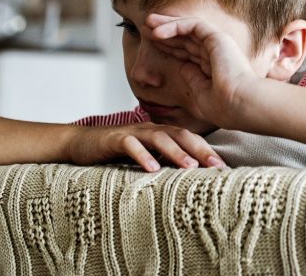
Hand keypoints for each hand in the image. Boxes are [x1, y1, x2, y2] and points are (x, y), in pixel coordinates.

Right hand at [67, 122, 227, 171]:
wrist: (81, 143)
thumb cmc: (117, 151)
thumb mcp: (145, 156)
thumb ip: (164, 161)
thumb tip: (190, 176)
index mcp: (162, 133)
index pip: (190, 139)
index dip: (208, 151)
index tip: (224, 168)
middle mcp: (151, 130)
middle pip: (181, 135)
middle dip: (201, 150)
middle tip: (217, 167)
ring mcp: (133, 132)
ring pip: (160, 138)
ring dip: (176, 152)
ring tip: (190, 166)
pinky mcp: (114, 139)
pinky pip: (131, 145)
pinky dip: (142, 156)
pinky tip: (152, 169)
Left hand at [145, 14, 257, 127]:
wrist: (239, 104)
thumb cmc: (224, 107)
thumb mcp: (200, 93)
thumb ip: (192, 78)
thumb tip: (184, 67)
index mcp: (213, 66)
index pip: (188, 51)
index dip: (170, 46)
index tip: (153, 44)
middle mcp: (216, 53)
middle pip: (186, 38)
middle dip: (165, 32)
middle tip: (145, 28)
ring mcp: (218, 44)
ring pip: (189, 27)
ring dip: (167, 24)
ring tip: (147, 24)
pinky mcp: (217, 38)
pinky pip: (193, 25)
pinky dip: (175, 26)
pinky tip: (158, 32)